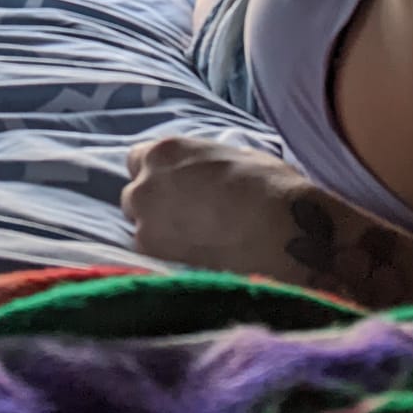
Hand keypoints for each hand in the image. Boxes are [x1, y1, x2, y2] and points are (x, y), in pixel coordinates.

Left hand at [121, 135, 311, 279]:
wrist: (278, 232)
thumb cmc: (269, 188)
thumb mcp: (238, 156)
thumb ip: (207, 163)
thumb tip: (208, 172)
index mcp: (167, 151)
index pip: (137, 159)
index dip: (156, 174)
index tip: (173, 186)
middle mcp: (146, 182)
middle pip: (134, 195)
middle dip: (153, 205)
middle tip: (185, 218)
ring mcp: (145, 220)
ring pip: (140, 228)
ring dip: (158, 233)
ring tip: (193, 243)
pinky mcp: (152, 255)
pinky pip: (150, 256)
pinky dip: (166, 258)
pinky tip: (194, 260)